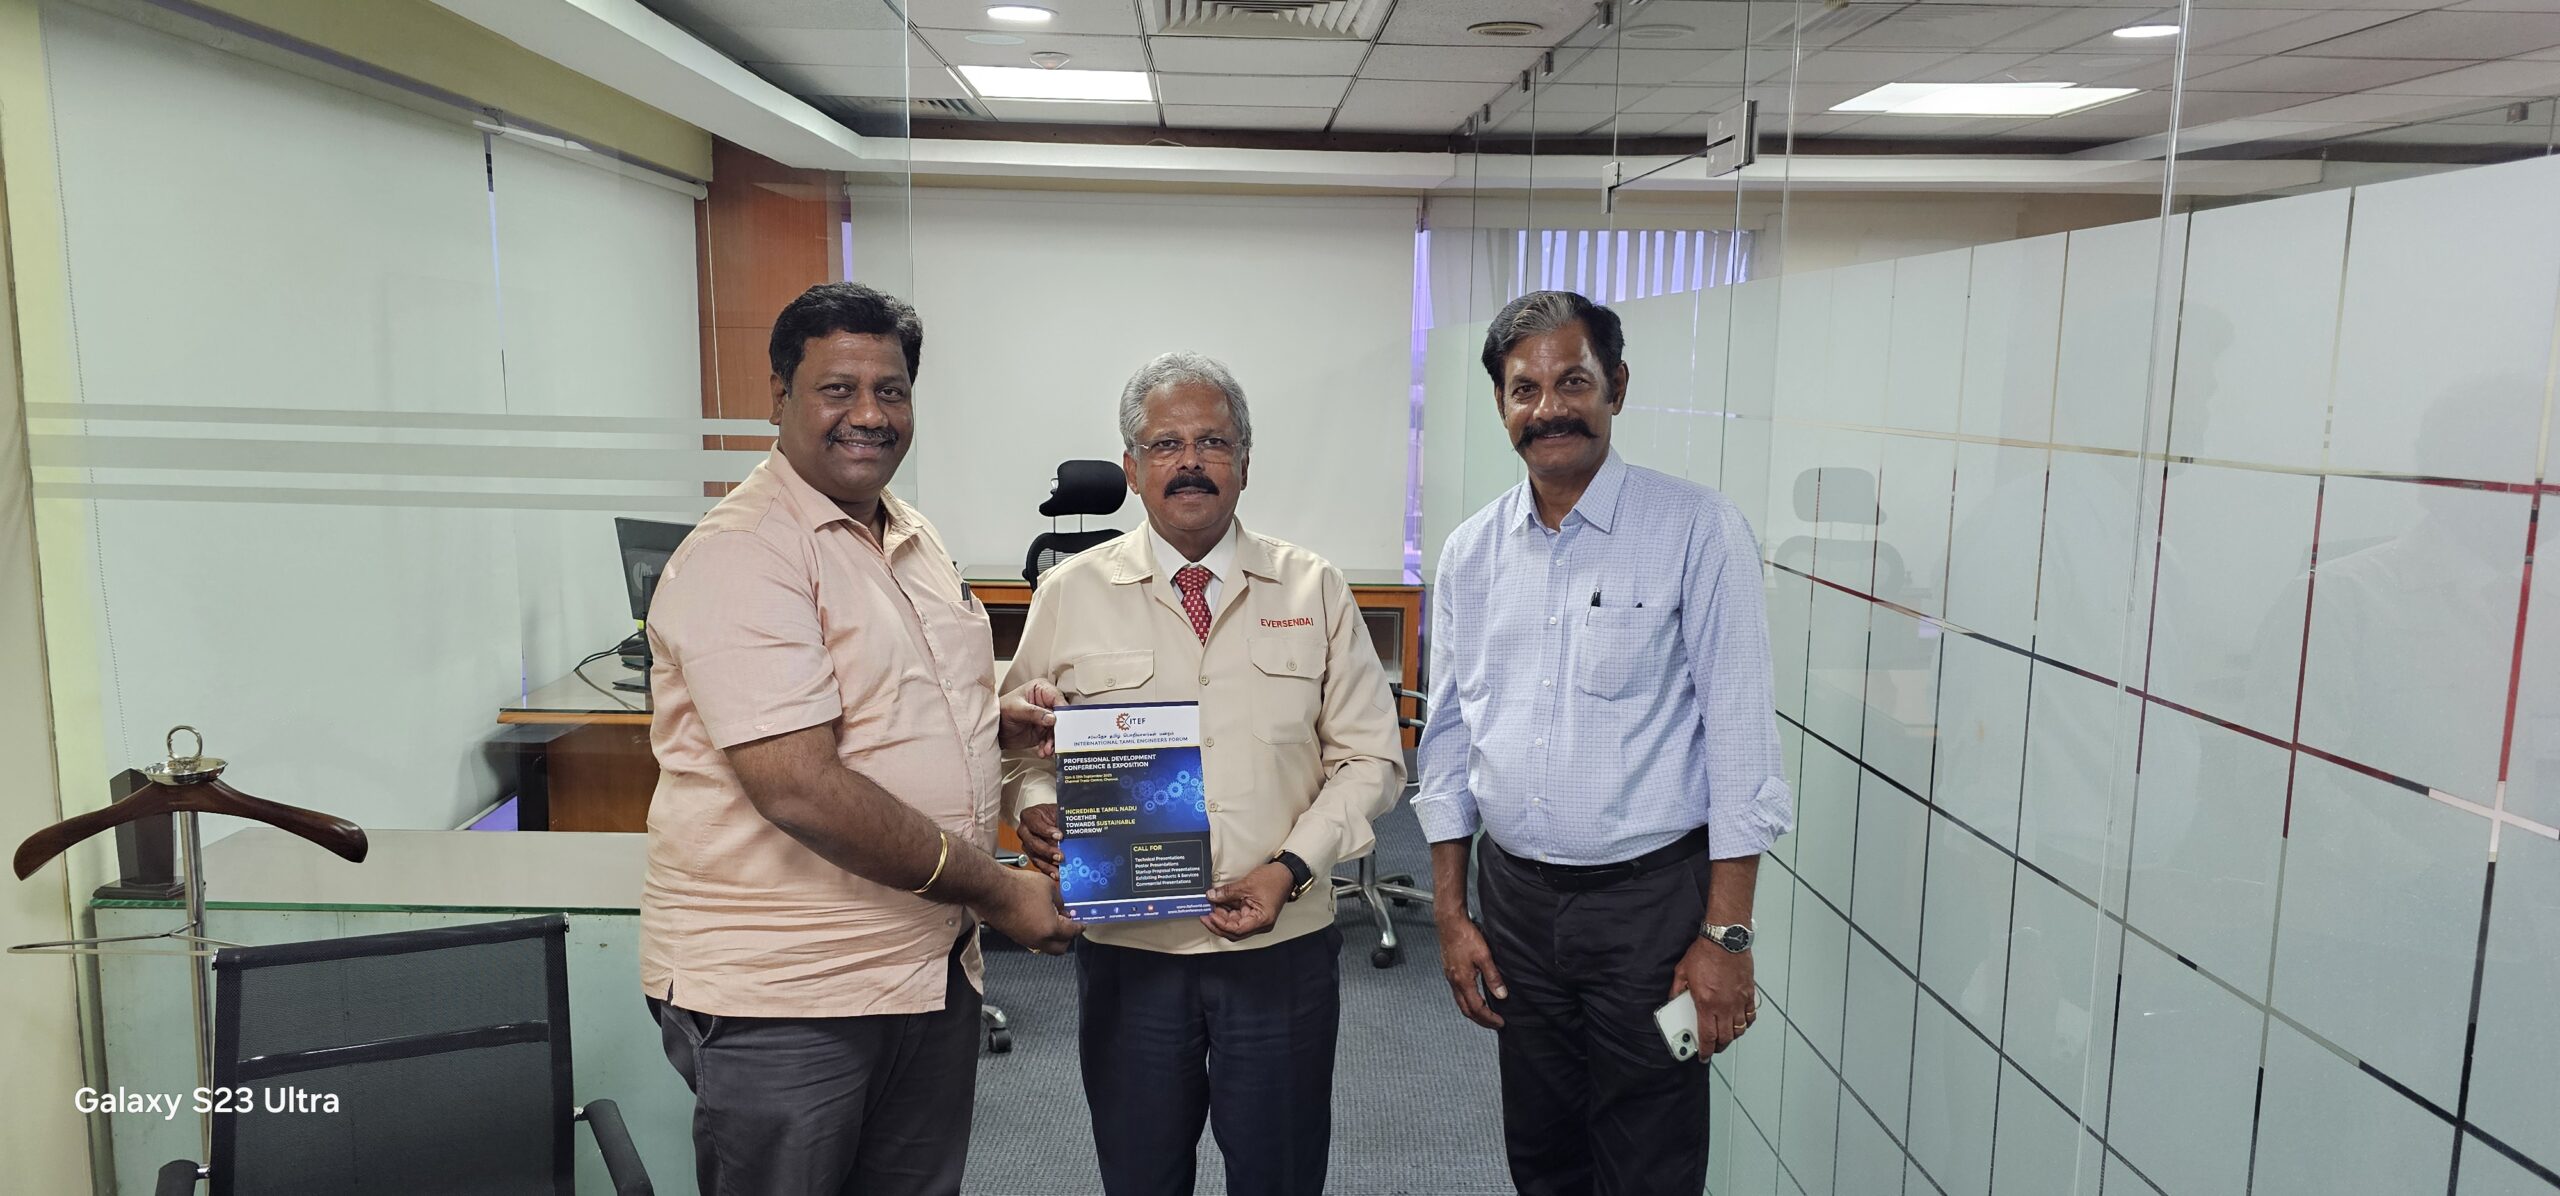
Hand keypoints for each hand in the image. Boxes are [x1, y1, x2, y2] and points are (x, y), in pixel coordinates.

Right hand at [975, 867, 1081, 954]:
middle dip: (1068, 938)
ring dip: (1053, 937)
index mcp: (1052, 929)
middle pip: (1060, 948)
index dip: (1079, 927)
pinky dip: (1040, 934)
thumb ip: (1060, 901)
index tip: (1082, 924)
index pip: (1072, 933)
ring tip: (1054, 920)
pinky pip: (1033, 940)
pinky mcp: (1015, 936)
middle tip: (1070, 925)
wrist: (993, 891)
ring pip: (1046, 946)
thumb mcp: (1049, 888)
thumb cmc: (1020, 887)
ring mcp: (1026, 940)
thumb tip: (1063, 909)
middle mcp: (1039, 940)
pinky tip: (1039, 919)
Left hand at [998, 680, 1060, 753]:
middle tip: (1058, 740)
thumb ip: (1034, 713)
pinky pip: (1051, 739)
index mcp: (1041, 689)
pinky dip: (1049, 747)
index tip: (1064, 723)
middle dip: (1059, 730)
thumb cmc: (1001, 711)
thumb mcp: (1016, 709)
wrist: (993, 729)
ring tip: (1047, 749)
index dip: (1063, 711)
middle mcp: (1046, 703)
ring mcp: (1046, 718)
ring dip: (1054, 741)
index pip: (1057, 698)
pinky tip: (1043, 751)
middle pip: (1062, 716)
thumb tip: (1052, 718)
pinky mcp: (1044, 731)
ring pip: (1058, 730)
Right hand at [1016, 803, 1063, 876]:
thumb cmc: (1053, 814)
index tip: (1060, 836)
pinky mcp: (1032, 855)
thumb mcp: (1058, 812)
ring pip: (1034, 855)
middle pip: (1032, 842)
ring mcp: (1027, 844)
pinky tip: (1056, 874)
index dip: (1046, 830)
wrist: (1051, 819)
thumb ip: (1063, 820)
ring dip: (1048, 864)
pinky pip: (1038, 864)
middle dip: (1047, 850)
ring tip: (1059, 869)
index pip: (1034, 823)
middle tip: (1061, 856)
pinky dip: (1048, 870)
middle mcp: (1024, 831)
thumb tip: (1073, 832)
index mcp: (1029, 816)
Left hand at [1200, 862, 1290, 940]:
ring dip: (1221, 916)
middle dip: (1218, 923)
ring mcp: (1256, 918)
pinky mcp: (1253, 912)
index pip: (1237, 930)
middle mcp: (1260, 923)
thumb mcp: (1247, 884)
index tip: (1210, 915)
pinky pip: (1237, 916)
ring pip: (1234, 924)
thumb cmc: (1274, 879)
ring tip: (1209, 906)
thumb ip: (1227, 892)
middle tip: (1204, 914)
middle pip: (1234, 931)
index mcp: (1262, 920)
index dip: (1221, 924)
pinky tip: (1218, 905)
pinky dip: (1227, 911)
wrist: (1286, 872)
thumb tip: (1211, 896)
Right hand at [1436, 913, 1506, 1028]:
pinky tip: (1475, 997)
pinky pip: (1458, 993)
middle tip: (1494, 1024)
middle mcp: (1454, 982)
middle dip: (1481, 1020)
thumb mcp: (1484, 956)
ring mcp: (1450, 977)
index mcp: (1463, 980)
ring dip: (1474, 1012)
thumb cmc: (1465, 936)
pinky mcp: (1449, 971)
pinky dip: (1468, 1001)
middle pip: (1466, 1010)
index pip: (1476, 1008)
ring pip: (1461, 1002)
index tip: (1500, 1022)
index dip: (1489, 1018)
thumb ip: (1493, 977)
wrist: (1449, 922)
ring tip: (1486, 1014)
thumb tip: (1501, 995)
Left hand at [1669, 936, 1754, 1055]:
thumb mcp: (1682, 971)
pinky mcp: (1748, 994)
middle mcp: (1724, 1006)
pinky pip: (1750, 1016)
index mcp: (1706, 1004)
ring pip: (1739, 1030)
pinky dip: (1746, 1023)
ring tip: (1725, 1036)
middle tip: (1713, 1047)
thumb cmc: (1706, 953)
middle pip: (1725, 1037)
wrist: (1725, 940)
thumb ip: (1677, 989)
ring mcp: (1738, 1001)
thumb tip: (1673, 999)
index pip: (1707, 1037)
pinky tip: (1741, 1023)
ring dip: (1732, 1037)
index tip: (1703, 1056)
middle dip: (1718, 1047)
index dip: (1705, 1050)